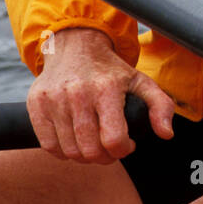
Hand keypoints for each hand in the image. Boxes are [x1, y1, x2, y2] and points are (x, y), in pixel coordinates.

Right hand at [27, 28, 174, 162]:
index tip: (127, 144)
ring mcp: (54, 99)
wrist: (74, 45)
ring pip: (69, 151)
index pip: (113, 139)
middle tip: (110, 149)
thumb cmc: (110, 69)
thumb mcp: (141, 81)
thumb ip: (161, 105)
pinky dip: (62, 151)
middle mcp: (77, 92)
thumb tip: (166, 133)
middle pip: (90, 150)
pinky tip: (74, 140)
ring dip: (84, 156)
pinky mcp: (36, 104)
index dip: (123, 150)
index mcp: (106, 88)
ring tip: (93, 144)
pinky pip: (48, 145)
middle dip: (105, 157)